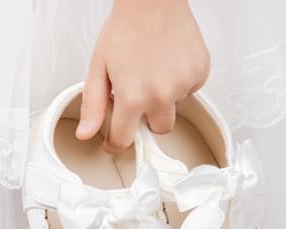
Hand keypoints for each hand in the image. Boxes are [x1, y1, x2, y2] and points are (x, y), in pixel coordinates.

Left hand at [76, 0, 209, 153]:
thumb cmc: (125, 29)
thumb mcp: (98, 68)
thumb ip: (92, 105)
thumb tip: (86, 134)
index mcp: (133, 97)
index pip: (125, 139)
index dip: (116, 143)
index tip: (113, 142)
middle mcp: (161, 96)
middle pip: (158, 130)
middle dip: (148, 118)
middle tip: (140, 93)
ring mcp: (183, 85)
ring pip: (174, 109)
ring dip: (165, 98)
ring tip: (155, 70)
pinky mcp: (200, 74)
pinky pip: (190, 91)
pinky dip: (180, 82)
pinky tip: (170, 63)